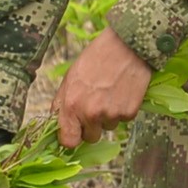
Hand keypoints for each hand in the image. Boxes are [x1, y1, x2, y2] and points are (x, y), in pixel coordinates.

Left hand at [52, 29, 152, 148]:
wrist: (126, 46)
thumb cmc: (96, 58)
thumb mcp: (70, 77)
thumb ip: (63, 103)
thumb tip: (58, 122)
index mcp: (71, 105)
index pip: (68, 141)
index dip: (72, 137)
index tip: (75, 132)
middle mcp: (90, 113)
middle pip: (90, 137)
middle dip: (92, 126)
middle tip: (96, 105)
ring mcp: (111, 115)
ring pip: (108, 127)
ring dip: (108, 116)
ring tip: (110, 92)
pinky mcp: (129, 113)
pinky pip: (123, 120)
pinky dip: (122, 109)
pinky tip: (122, 91)